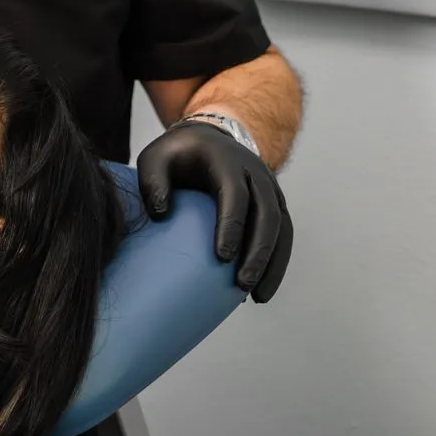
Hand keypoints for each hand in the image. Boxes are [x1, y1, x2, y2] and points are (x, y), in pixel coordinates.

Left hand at [136, 122, 294, 301]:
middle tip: (243, 284)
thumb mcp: (154, 159)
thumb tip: (160, 215)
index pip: (235, 195)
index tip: (222, 257)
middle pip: (267, 214)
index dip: (232, 225)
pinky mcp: (275, 204)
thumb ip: (152, 183)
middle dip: (258, 251)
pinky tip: (261, 291)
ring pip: (282, 228)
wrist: (209, 138)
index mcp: (227, 161)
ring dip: (273, 263)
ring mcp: (270, 188)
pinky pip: (283, 235)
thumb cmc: (176, 155)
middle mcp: (256, 173)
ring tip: (259, 297)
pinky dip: (276, 262)